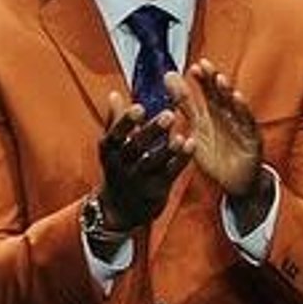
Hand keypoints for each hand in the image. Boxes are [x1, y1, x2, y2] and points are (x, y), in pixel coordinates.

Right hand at [92, 86, 189, 232]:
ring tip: (180, 135)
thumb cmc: (119, 168)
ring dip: (168, 149)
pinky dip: (181, 159)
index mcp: (110, 149)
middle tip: (169, 114)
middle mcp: (121, 165)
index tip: (139, 107)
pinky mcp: (156, 190)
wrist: (119, 209)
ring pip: (153, 162)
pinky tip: (192, 144)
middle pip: (136, 147)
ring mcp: (138, 179)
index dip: (126, 121)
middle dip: (152, 131)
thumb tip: (114, 94)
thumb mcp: (113, 146)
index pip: (115, 134)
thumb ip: (116, 120)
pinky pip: (170, 173)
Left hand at [168, 60, 271, 225]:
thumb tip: (168, 75)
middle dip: (212, 79)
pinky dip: (243, 111)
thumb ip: (184, 104)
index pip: (206, 92)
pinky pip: (247, 124)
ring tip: (219, 80)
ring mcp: (241, 126)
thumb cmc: (216, 153)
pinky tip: (237, 99)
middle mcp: (228, 116)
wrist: (236, 182)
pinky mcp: (252, 139)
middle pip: (220, 94)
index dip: (200, 79)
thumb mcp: (197, 128)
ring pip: (234, 106)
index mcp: (213, 113)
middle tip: (203, 65)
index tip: (192, 67)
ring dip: (227, 93)